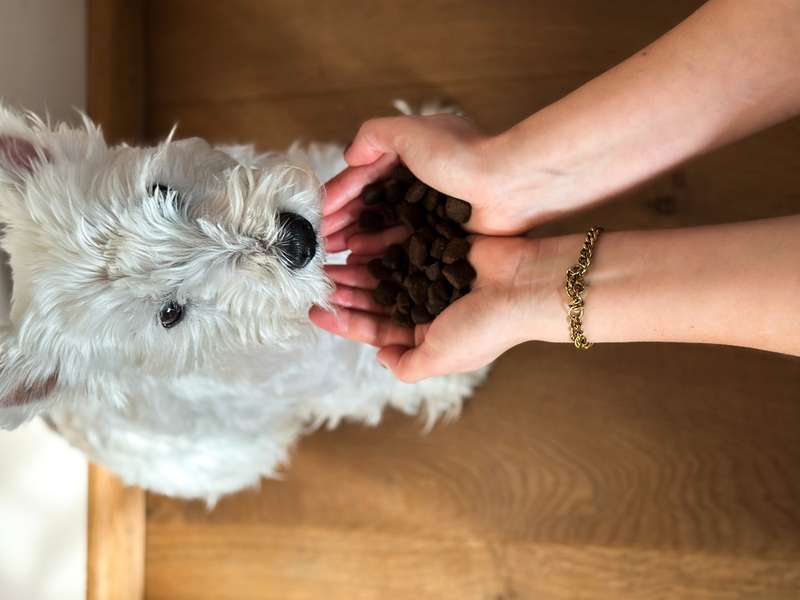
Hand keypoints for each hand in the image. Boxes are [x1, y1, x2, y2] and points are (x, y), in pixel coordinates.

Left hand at [309, 235, 561, 381]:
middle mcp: (429, 308)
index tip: (316, 310)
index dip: (344, 323)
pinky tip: (358, 241)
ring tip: (330, 260)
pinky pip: (403, 247)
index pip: (376, 331)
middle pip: (377, 300)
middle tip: (317, 280)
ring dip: (359, 269)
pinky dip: (382, 246)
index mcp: (429, 337)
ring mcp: (435, 276)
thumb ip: (408, 365)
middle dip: (346, 293)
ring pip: (386, 272)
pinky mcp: (442, 248)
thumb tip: (382, 359)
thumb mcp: (440, 357)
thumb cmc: (487, 326)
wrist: (526, 284)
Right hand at [322, 114, 537, 252]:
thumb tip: (350, 156)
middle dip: (342, 220)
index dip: (338, 193)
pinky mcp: (441, 232)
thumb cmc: (462, 156)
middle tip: (318, 239)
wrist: (508, 185)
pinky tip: (360, 257)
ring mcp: (429, 209)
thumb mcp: (411, 132)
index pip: (363, 175)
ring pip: (383, 224)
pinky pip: (402, 241)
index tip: (316, 213)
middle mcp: (417, 181)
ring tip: (333, 251)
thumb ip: (375, 136)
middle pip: (370, 203)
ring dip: (356, 235)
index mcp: (409, 153)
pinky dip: (379, 247)